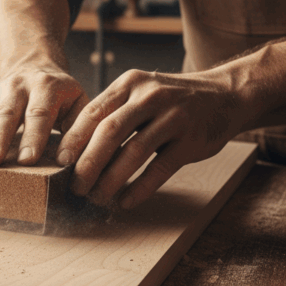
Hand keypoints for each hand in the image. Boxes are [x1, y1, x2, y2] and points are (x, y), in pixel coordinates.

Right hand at [0, 63, 89, 165]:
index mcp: (47, 87)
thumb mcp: (80, 104)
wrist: (36, 66)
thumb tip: (69, 160)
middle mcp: (17, 86)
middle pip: (5, 113)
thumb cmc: (63, 96)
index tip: (27, 160)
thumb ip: (79, 130)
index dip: (33, 137)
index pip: (39, 114)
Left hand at [57, 68, 245, 208]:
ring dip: (112, 179)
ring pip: (134, 152)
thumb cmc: (170, 100)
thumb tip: (75, 149)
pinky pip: (161, 168)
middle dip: (88, 163)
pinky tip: (126, 201)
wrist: (225, 95)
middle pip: (110, 132)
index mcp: (129, 84)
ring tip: (97, 197)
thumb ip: (112, 113)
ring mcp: (174, 117)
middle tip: (76, 186)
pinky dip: (140, 188)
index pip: (93, 111)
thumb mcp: (140, 93)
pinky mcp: (192, 140)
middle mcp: (150, 97)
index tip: (59, 162)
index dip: (74, 139)